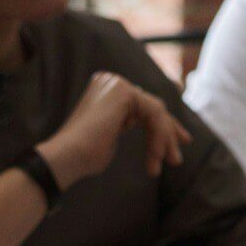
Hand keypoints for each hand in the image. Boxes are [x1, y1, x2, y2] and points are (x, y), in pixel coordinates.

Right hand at [36, 72, 189, 190]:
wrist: (68, 157)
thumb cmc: (85, 154)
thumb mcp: (112, 134)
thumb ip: (129, 121)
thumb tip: (155, 122)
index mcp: (107, 89)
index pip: (145, 106)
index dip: (164, 126)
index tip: (178, 145)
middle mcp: (112, 82)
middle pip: (153, 108)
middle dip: (169, 133)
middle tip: (177, 158)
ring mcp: (117, 84)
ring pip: (157, 113)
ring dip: (164, 140)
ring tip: (166, 163)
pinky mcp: (124, 92)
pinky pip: (155, 116)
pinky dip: (159, 137)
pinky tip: (155, 156)